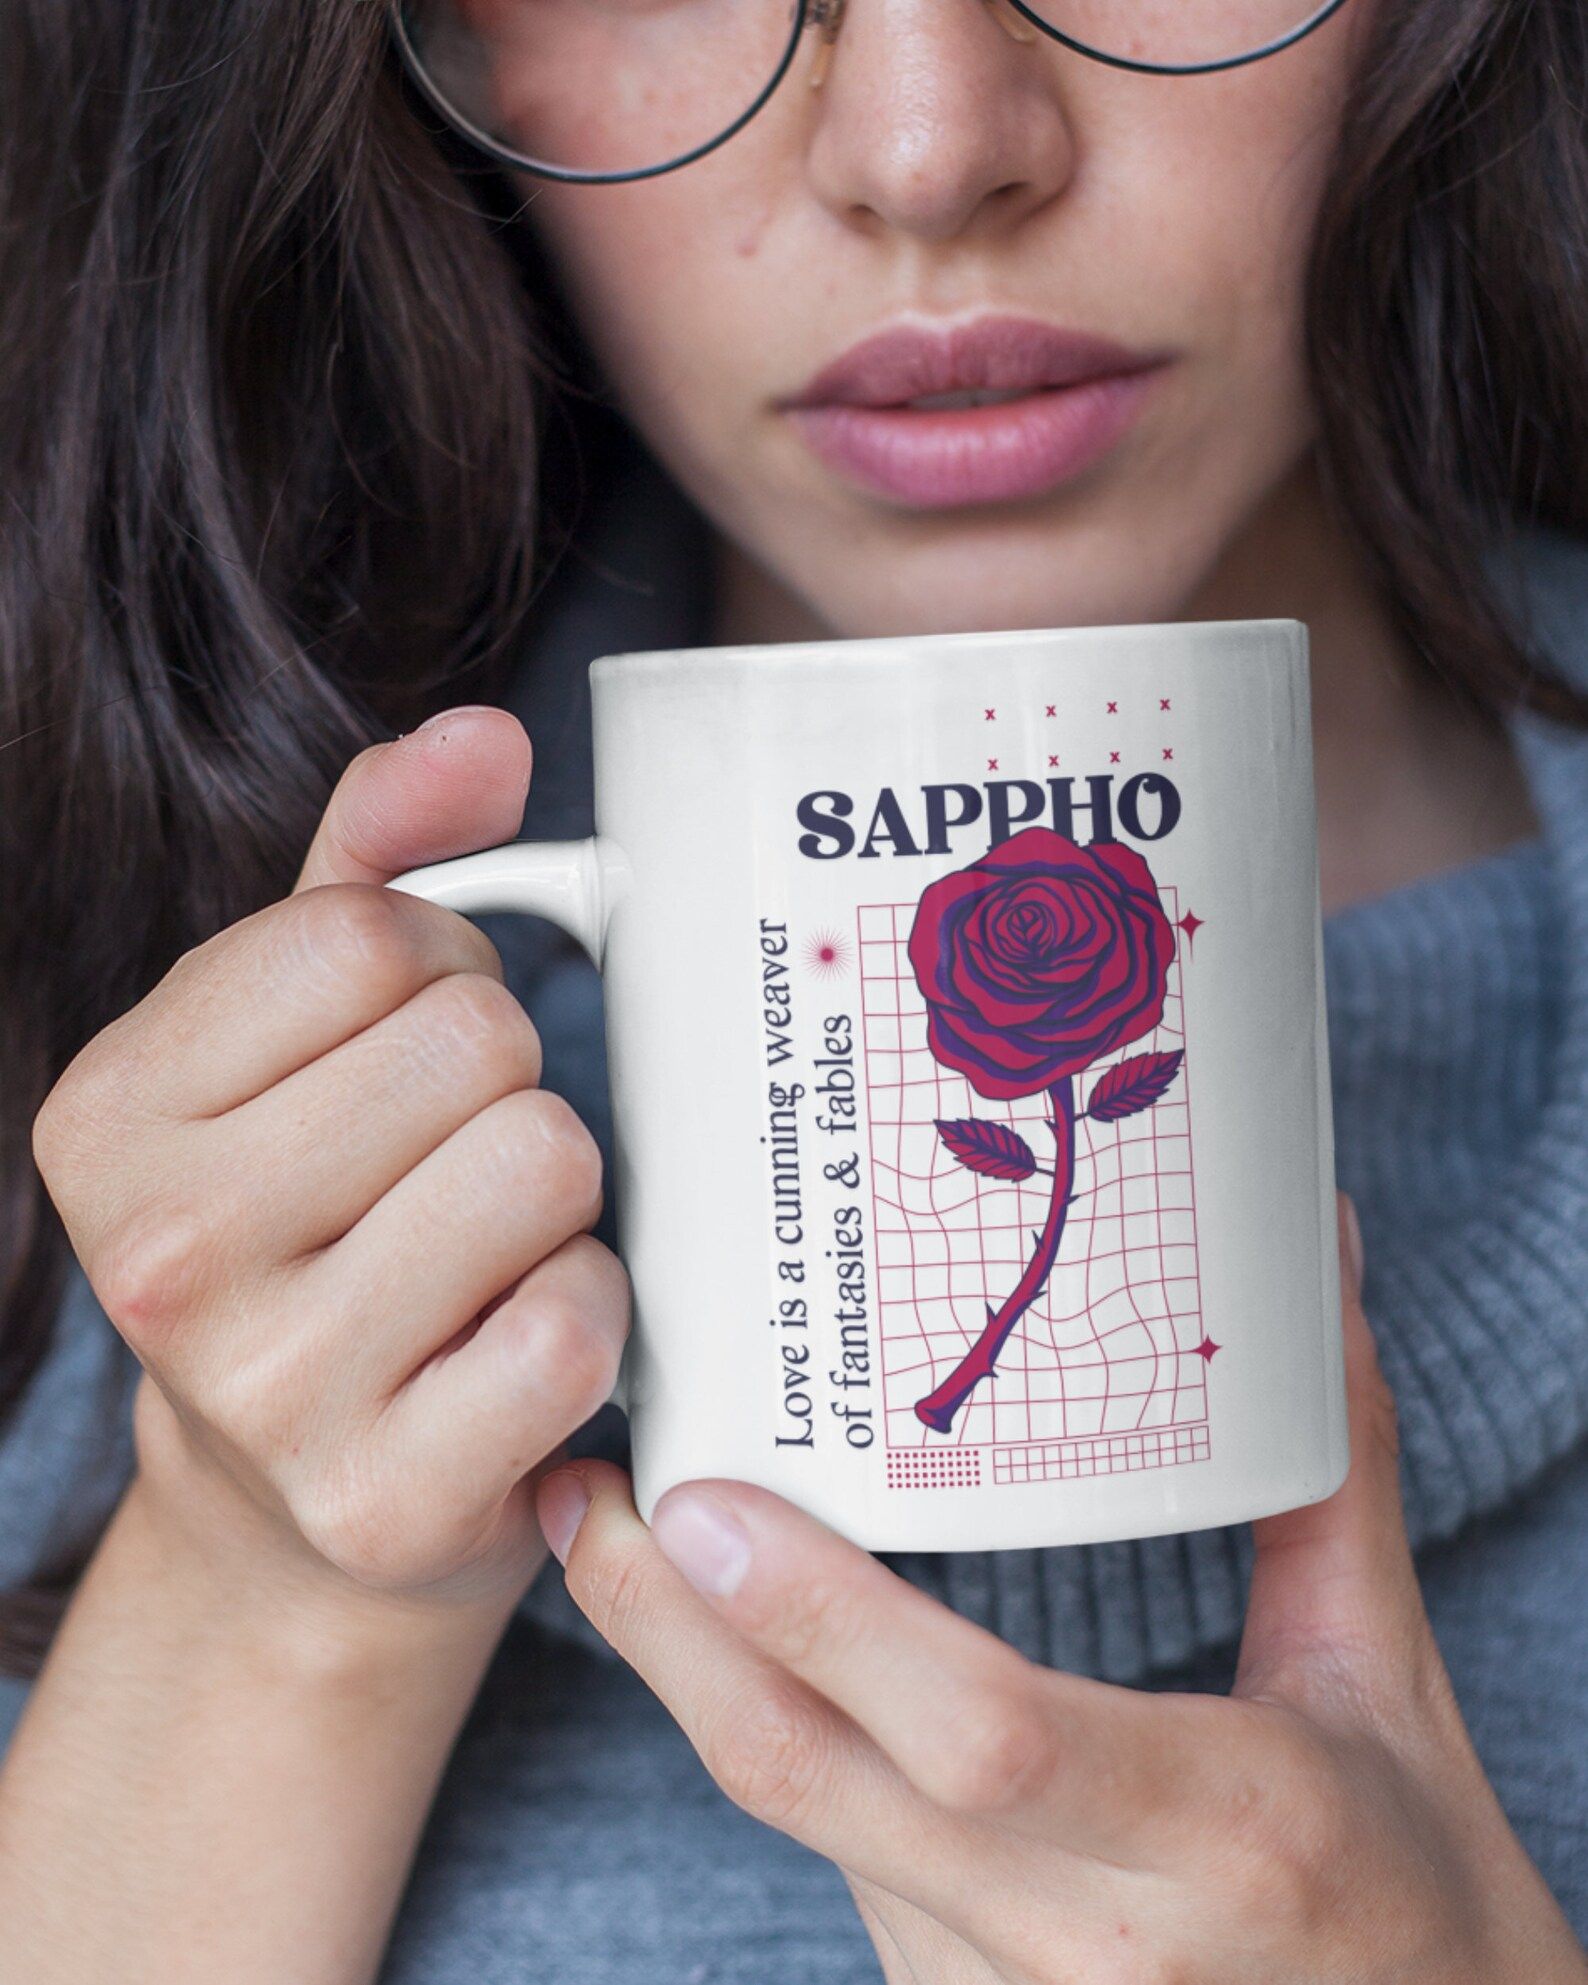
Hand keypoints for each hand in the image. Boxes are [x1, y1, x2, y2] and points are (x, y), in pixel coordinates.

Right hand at [33, 706, 629, 1641]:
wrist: (296, 1507)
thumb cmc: (316, 1225)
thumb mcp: (296, 1033)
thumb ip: (378, 858)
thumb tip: (487, 736)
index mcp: (111, 1113)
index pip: (371, 935)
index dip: (441, 970)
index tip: (407, 1054)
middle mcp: (162, 1254)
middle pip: (476, 1043)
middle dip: (504, 1086)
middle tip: (452, 1167)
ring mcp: (269, 1390)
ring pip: (544, 1163)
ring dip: (553, 1198)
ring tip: (483, 1253)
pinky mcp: (386, 1497)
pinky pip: (577, 1321)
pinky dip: (587, 1314)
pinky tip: (512, 1345)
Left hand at [535, 1195, 1587, 1982]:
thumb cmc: (1419, 1900)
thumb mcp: (1388, 1683)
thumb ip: (1327, 1471)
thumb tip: (1306, 1258)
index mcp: (1223, 1827)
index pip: (981, 1734)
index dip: (823, 1622)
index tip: (699, 1502)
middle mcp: (1090, 1937)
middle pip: (815, 1779)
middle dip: (666, 1633)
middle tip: (584, 1490)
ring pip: (799, 1822)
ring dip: (691, 1679)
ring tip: (615, 1534)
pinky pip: (834, 1863)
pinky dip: (768, 1743)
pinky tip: (717, 1643)